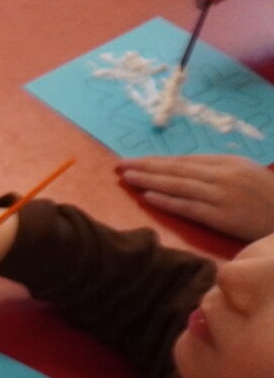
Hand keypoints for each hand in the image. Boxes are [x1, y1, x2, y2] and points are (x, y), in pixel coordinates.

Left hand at [119, 155, 273, 239]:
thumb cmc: (266, 196)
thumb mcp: (244, 173)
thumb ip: (216, 170)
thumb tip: (181, 170)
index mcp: (227, 163)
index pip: (183, 161)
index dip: (156, 161)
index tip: (134, 160)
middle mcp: (223, 175)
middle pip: (176, 169)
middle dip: (146, 166)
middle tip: (119, 165)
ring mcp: (222, 196)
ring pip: (178, 185)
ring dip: (149, 180)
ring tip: (126, 177)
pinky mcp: (222, 216)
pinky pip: (189, 207)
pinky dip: (167, 200)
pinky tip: (148, 196)